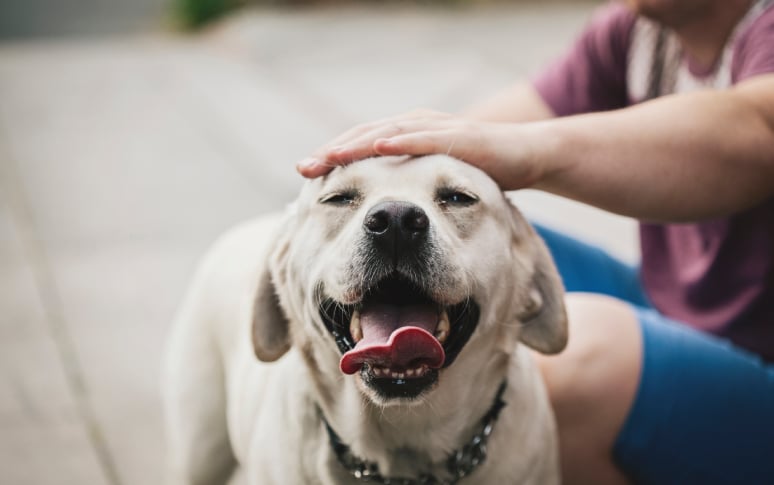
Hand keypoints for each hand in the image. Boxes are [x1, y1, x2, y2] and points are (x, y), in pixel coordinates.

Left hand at [296, 109, 546, 189]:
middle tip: (304, 168)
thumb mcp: (435, 182)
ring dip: (356, 144)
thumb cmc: (478, 171)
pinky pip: (425, 137)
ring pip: (388, 132)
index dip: (333, 159)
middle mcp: (415, 126)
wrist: (526, 156)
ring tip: (329, 157)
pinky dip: (401, 140)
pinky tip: (379, 145)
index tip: (305, 176)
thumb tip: (379, 210)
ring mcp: (437, 128)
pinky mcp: (460, 136)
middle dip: (333, 152)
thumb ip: (409, 186)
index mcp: (406, 136)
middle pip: (365, 136)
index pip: (361, 145)